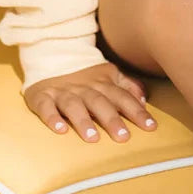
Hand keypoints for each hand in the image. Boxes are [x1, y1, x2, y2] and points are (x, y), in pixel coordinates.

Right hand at [24, 62, 156, 142]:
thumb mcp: (109, 75)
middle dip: (112, 119)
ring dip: (83, 121)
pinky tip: (59, 130)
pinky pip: (46, 107)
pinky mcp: (42, 96)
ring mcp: (63, 92)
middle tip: (123, 137)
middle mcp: (84, 87)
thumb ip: (128, 86)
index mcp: (103, 83)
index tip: (151, 127)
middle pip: (100, 102)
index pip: (123, 97)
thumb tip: (145, 100)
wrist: (50, 56)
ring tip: (92, 137)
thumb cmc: (85, 75)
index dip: (137, 111)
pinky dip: (51, 118)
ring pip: (74, 106)